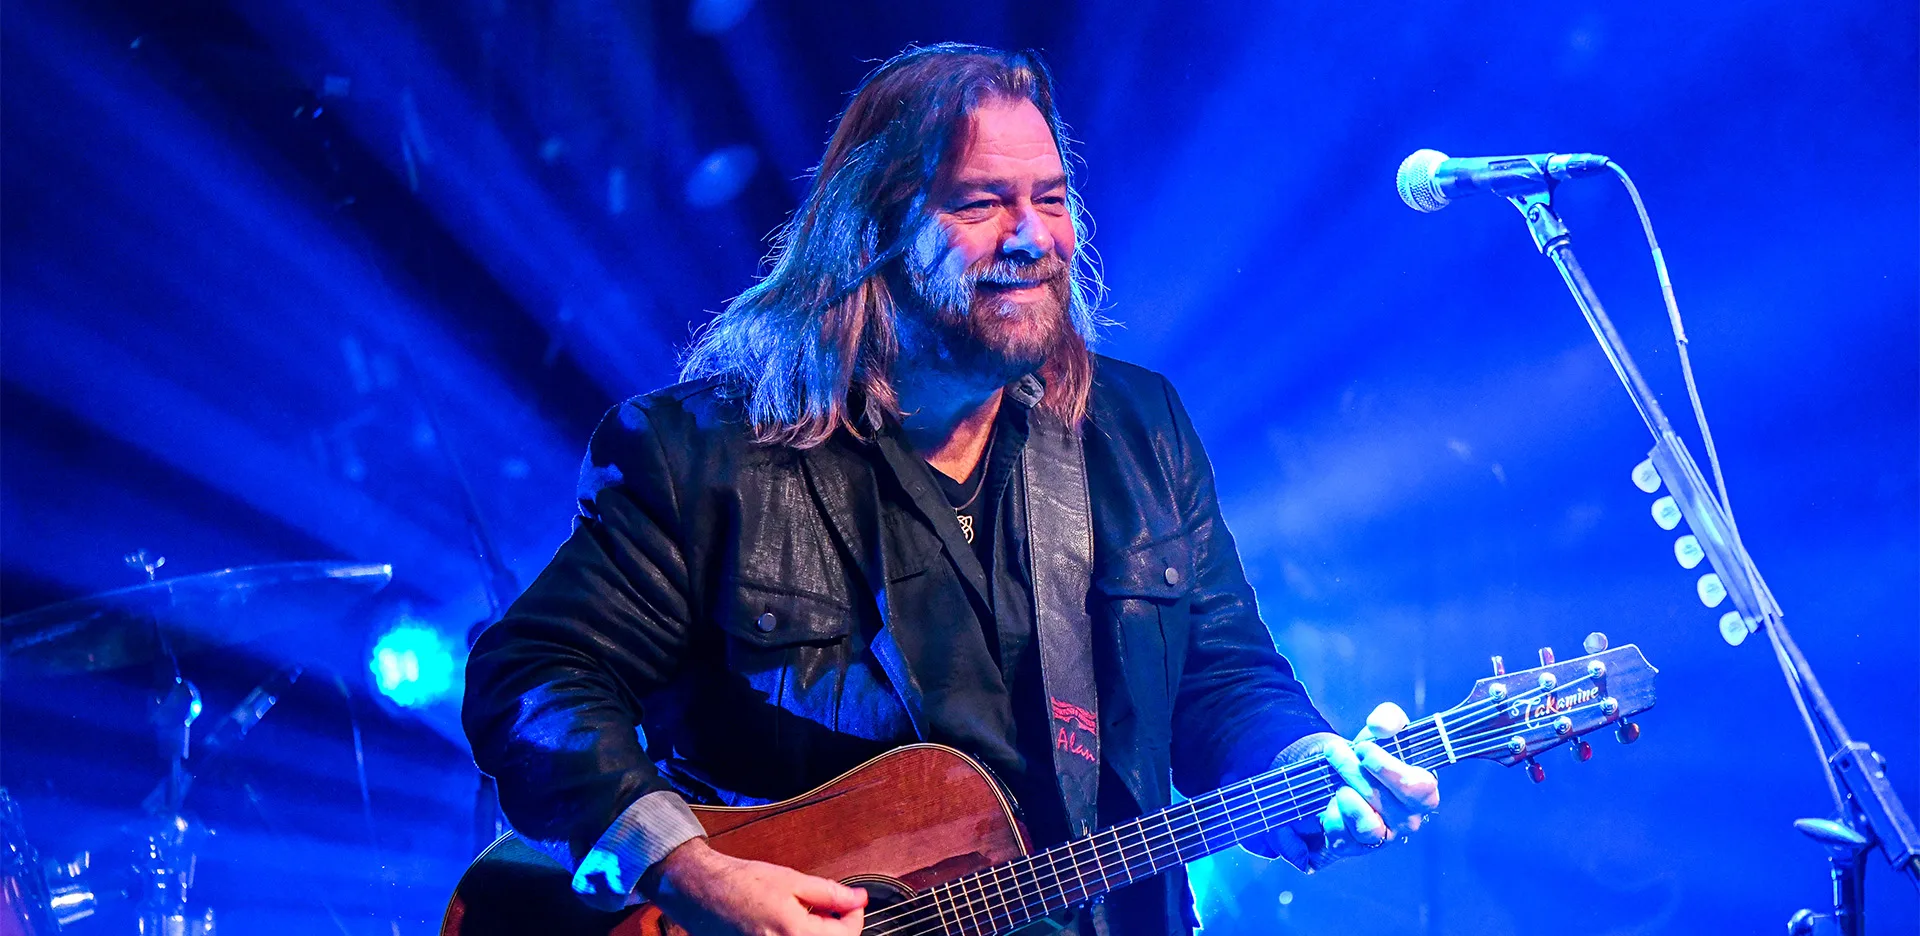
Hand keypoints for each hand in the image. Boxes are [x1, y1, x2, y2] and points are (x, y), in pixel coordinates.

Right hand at [646, 838, 866, 935]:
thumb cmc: (740, 883)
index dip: (854, 915)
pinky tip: (790, 924)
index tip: (852, 902)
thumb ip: (830, 893)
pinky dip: (797, 935)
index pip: (846, 935)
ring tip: (807, 914)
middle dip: (836, 927)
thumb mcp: (792, 880)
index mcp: (795, 934)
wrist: (701, 891)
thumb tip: (857, 898)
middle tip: (831, 907)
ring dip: (817, 932)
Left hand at [1310, 737, 1438, 859]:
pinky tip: (1330, 800)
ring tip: (1336, 781)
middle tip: (1335, 752)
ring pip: (1367, 826)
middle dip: (1354, 772)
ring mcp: (1384, 836)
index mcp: (1423, 791)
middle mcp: (1409, 819)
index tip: (1363, 749)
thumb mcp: (1382, 730)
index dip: (1389, 769)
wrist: (1343, 773)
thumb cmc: (1372, 754)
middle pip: (1385, 801)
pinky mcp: (1356, 847)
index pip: (1419, 788)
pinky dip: (1332, 816)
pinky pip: (1343, 837)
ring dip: (1346, 796)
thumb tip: (1381, 727)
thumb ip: (1388, 720)